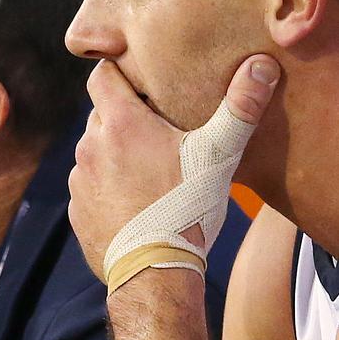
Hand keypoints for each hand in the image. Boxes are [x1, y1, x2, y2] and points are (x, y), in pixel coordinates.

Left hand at [68, 55, 279, 279]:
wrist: (154, 272)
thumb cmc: (186, 207)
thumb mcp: (218, 155)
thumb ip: (240, 108)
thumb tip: (262, 66)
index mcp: (119, 123)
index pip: (101, 75)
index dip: (118, 73)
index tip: (139, 82)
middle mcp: (89, 146)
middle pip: (100, 115)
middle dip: (123, 117)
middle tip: (155, 130)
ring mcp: (79, 180)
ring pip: (93, 152)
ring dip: (113, 155)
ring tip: (146, 172)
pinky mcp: (77, 210)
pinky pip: (89, 187)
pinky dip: (106, 188)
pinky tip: (132, 202)